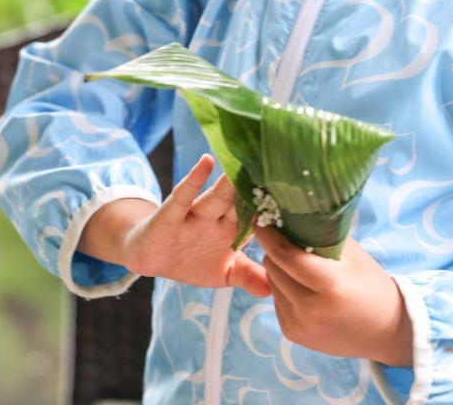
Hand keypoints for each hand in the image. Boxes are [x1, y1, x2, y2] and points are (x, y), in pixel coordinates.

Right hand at [85, 154, 270, 297]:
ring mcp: (195, 214)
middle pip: (242, 202)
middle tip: (283, 172)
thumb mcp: (222, 272)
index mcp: (233, 229)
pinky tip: (206, 162)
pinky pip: (183, 196)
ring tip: (249, 165)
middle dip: (260, 190)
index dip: (276, 211)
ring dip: (232, 182)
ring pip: (218, 196)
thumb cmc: (190, 259)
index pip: (258, 217)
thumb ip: (247, 276)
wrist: (149, 257)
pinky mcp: (171, 215)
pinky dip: (194, 179)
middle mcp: (218, 216)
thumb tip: (274, 290)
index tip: (303, 200)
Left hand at [253, 224, 412, 365]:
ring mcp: (298, 324)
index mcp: (329, 285)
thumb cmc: (372, 286)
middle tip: (284, 237)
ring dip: (279, 269)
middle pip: (273, 267)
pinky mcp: (292, 334)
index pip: (285, 254)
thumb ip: (323, 235)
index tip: (261, 217)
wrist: (385, 331)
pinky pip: (277, 299)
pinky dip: (284, 287)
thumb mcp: (353, 255)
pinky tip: (303, 286)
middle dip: (274, 249)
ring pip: (272, 282)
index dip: (269, 234)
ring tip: (300, 265)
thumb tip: (293, 216)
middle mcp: (309, 308)